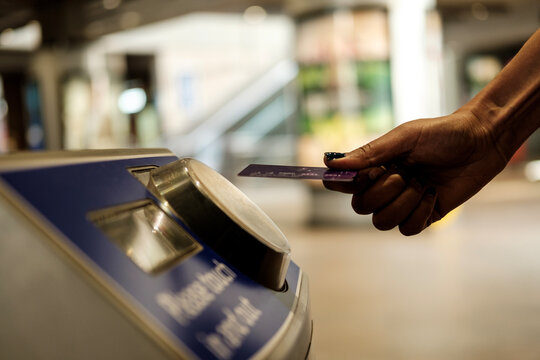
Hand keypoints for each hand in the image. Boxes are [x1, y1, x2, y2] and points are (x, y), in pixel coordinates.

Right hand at [323, 109, 508, 234]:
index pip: (344, 182)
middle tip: (403, 173)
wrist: (483, 142)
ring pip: (382, 222)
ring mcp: (403, 203)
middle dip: (382, 192)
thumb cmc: (443, 133)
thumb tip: (331, 162)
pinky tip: (433, 194)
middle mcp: (384, 186)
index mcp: (375, 166)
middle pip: (360, 207)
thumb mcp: (405, 138)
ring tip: (422, 183)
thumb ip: (370, 153)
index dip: (341, 184)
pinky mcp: (424, 216)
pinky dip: (420, 212)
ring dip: (403, 203)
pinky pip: (408, 229)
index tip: (353, 177)